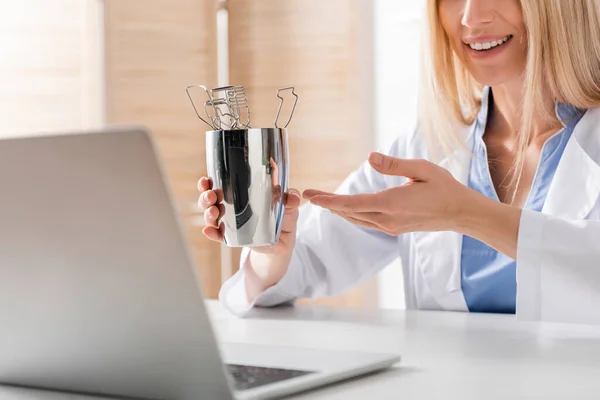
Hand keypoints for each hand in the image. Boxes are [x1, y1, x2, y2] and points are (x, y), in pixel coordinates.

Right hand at [197, 177, 300, 255]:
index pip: (220, 184)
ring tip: (214, 212)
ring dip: (208, 213)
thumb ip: (290, 200)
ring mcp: (230, 223)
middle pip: (210, 200)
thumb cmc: (283, 217)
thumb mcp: (287, 206)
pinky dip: (212, 233)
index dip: (209, 182)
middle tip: (211, 196)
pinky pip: (219, 235)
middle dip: (206, 197)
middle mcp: (230, 207)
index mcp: (239, 193)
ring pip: (211, 216)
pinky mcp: (233, 238)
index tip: (206, 179)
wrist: (283, 241)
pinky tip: (209, 231)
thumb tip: (293, 197)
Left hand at [303, 152, 469, 235]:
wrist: (460, 213)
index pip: (351, 204)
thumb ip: (394, 165)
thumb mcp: (421, 169)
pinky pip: (365, 221)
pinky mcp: (393, 228)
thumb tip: (369, 157)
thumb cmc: (444, 188)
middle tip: (307, 194)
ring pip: (355, 218)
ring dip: (337, 209)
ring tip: (320, 200)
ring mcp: (390, 226)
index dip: (328, 200)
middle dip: (326, 203)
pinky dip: (350, 214)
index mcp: (391, 203)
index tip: (310, 196)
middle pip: (348, 212)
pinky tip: (344, 209)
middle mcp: (387, 219)